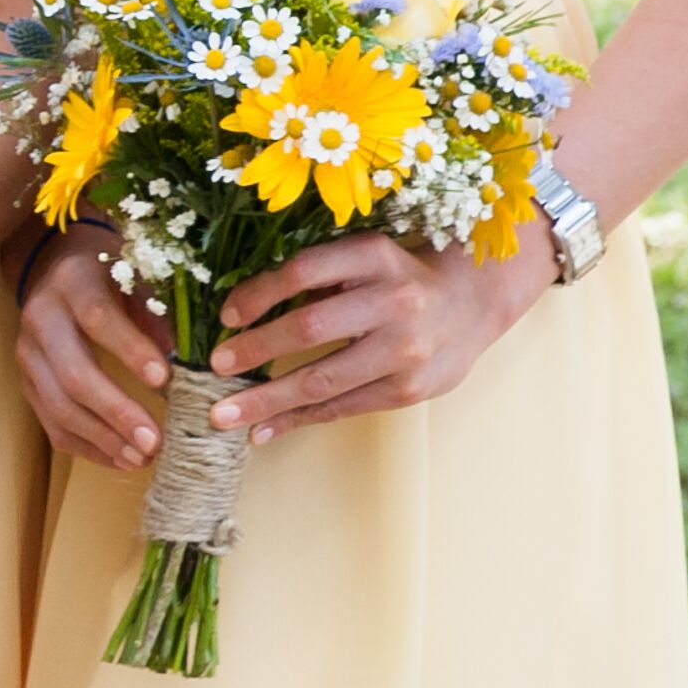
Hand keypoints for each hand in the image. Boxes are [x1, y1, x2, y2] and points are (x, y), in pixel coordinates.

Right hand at [12, 225, 171, 466]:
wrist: (56, 268)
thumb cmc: (112, 274)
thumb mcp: (139, 275)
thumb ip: (159, 313)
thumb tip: (187, 365)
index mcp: (73, 282)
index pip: (98, 318)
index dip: (130, 350)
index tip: (165, 380)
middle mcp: (40, 317)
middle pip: (73, 373)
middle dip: (115, 411)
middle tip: (154, 441)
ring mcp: (28, 353)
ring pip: (58, 405)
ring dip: (102, 438)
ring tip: (142, 458)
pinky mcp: (27, 382)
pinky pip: (51, 424)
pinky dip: (86, 447)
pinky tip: (120, 459)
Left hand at [207, 233, 552, 440]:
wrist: (473, 303)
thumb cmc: (400, 278)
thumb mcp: (365, 258)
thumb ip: (318, 275)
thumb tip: (239, 306)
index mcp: (375, 256)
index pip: (304, 271)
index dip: (258, 292)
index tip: (225, 314)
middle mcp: (395, 301)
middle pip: (311, 327)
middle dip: (256, 349)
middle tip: (213, 367)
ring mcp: (405, 351)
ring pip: (323, 379)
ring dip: (267, 400)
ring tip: (224, 415)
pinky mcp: (409, 390)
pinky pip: (342, 408)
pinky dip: (298, 420)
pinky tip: (263, 430)